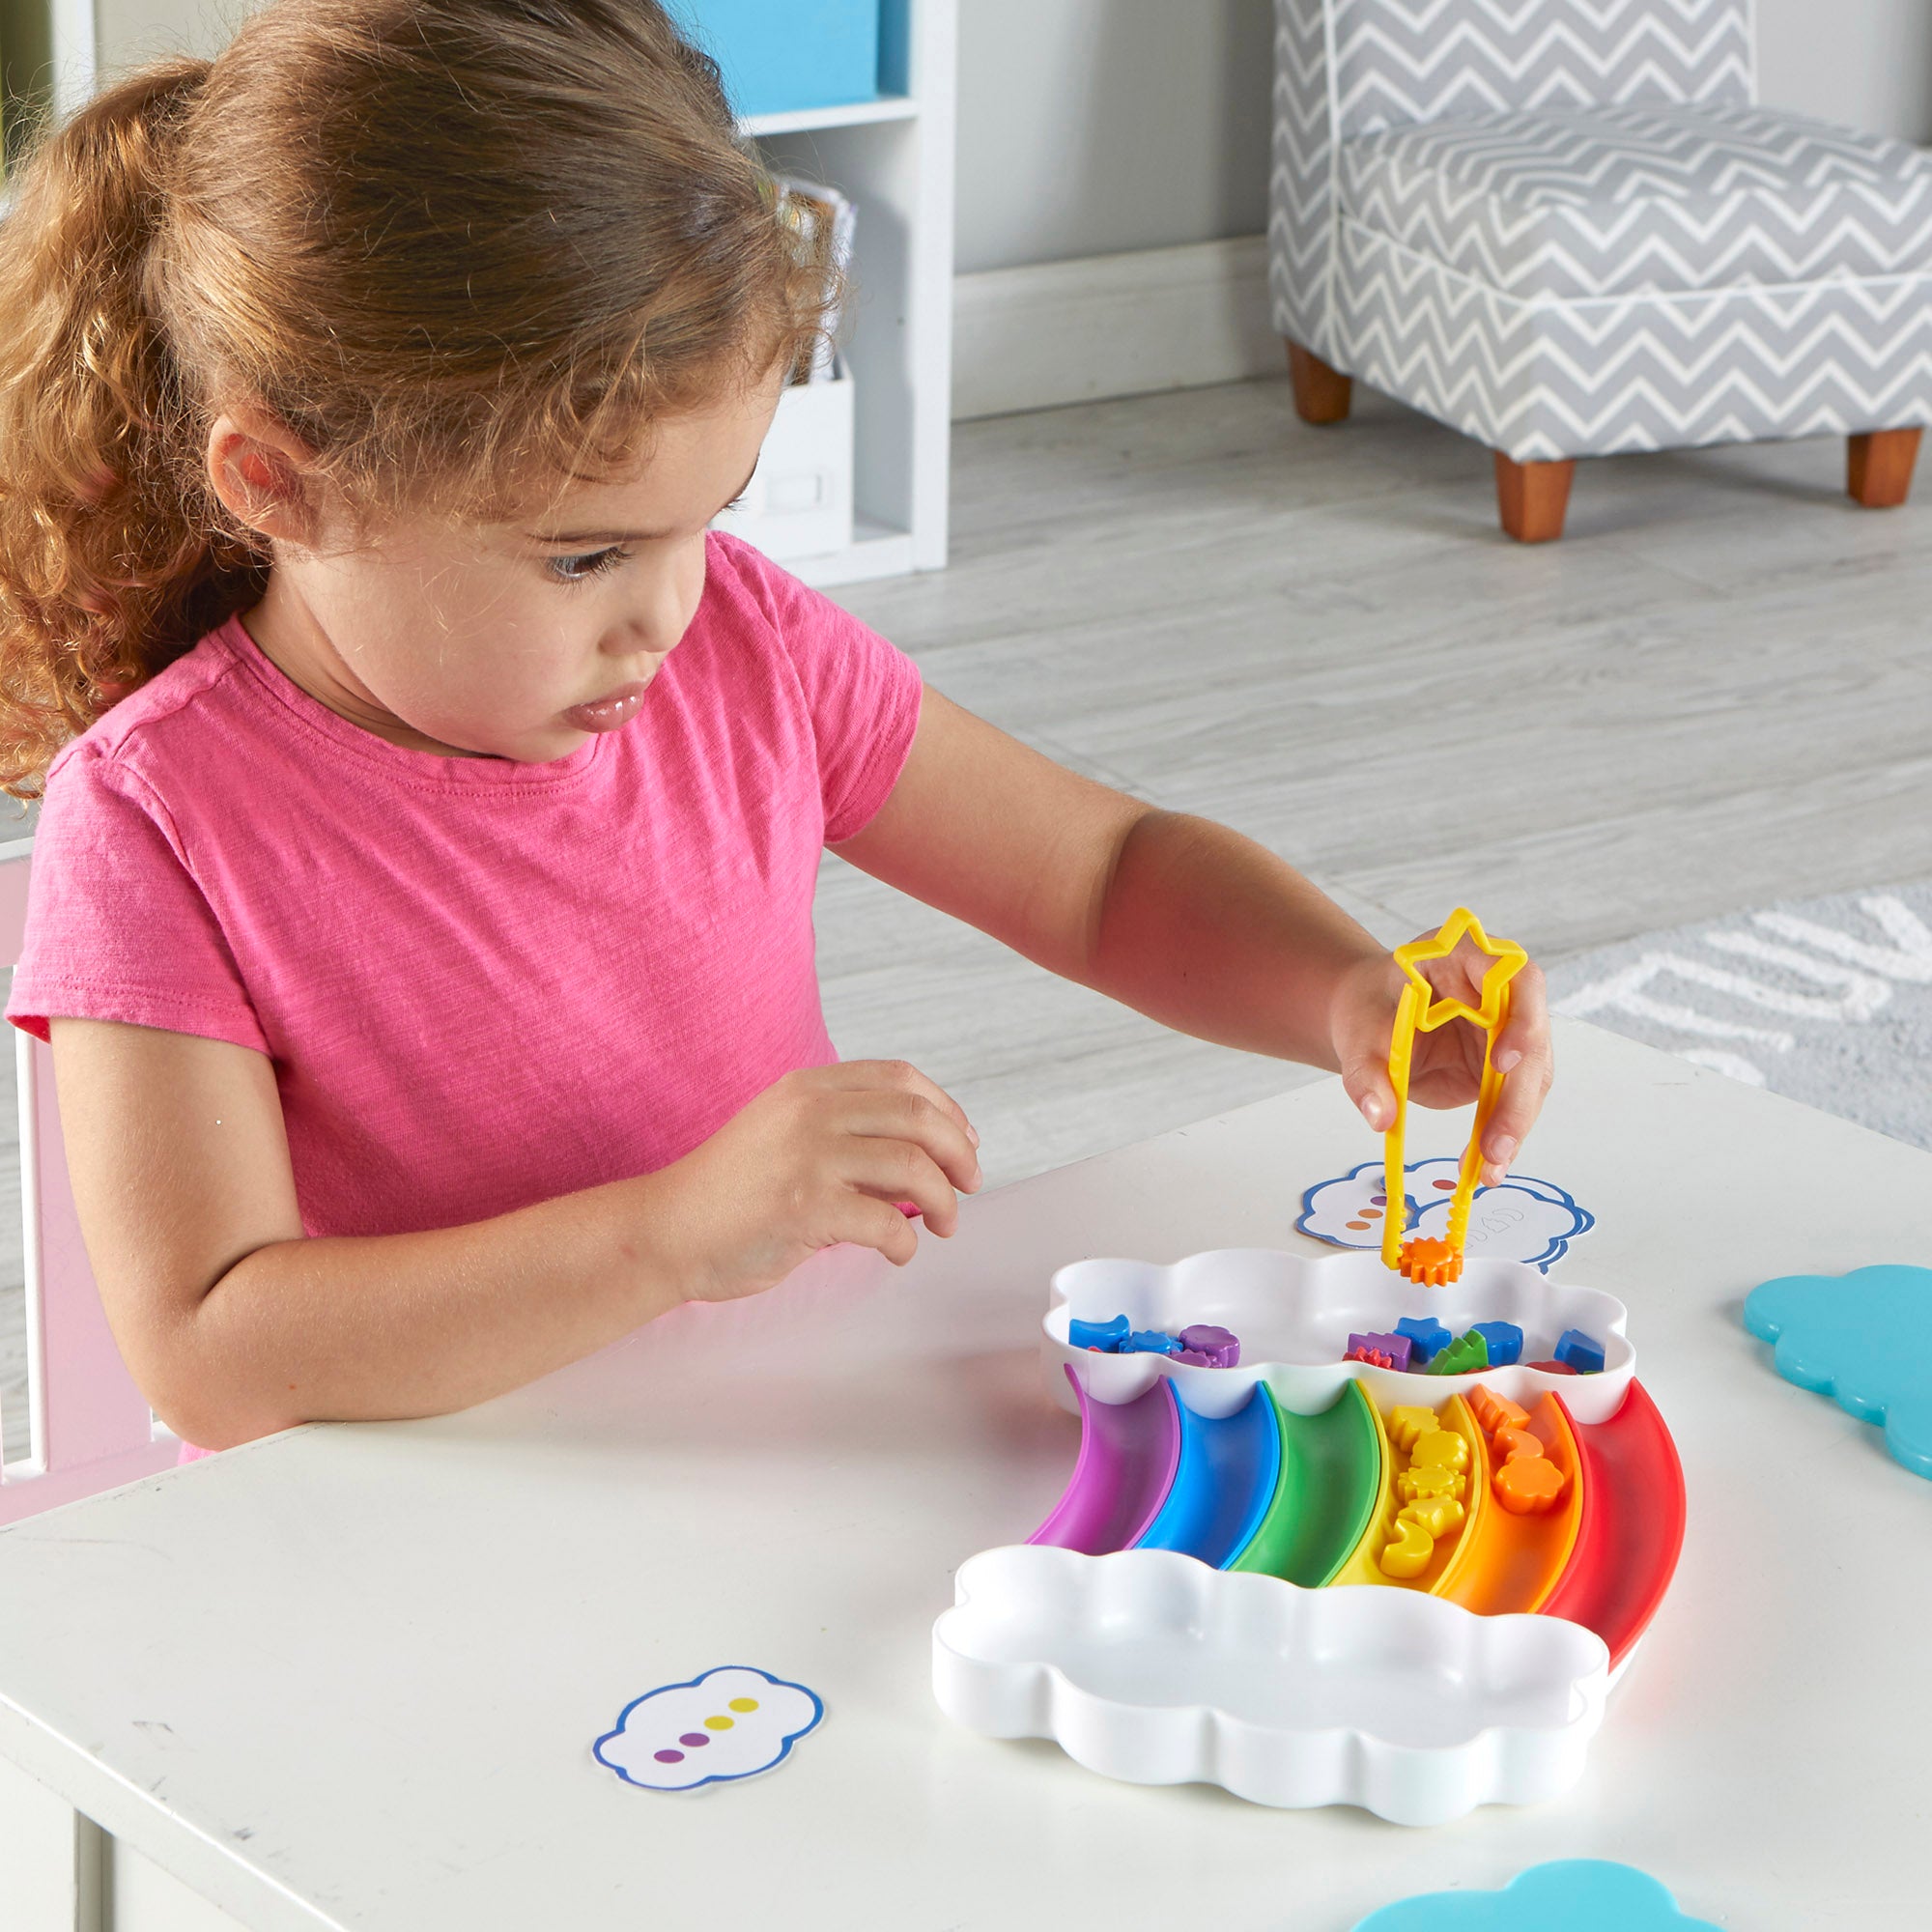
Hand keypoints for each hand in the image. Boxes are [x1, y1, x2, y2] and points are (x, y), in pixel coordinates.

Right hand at [650, 1060, 982, 1301]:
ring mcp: (807, 1157)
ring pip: (912, 1166)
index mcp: (808, 1088)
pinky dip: (906, 1241)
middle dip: (959, 1153)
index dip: (945, 1109)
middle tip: (971, 1185)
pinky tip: (898, 1252)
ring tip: (945, 1224)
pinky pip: (886, 1221)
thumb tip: (922, 1163)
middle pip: (917, 1117)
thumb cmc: (729, 1194)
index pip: (900, 1078)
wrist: (666, 1230)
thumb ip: (843, 1137)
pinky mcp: (805, 1208)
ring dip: (944, 1200)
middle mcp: (810, 1112)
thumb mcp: (784, 1136)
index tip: (964, 1141)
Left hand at [1329, 936, 1552, 1185]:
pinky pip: (1514, 1100)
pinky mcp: (1505, 1064)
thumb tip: (1379, 1117)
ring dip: (1515, 1124)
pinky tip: (1487, 1165)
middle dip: (1517, 1097)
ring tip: (1489, 1167)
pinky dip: (1503, 1133)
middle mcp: (1499, 990)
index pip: (1515, 977)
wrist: (1368, 1021)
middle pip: (1533, 1038)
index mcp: (1466, 956)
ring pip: (1531, 1076)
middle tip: (1495, 1145)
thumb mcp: (1357, 1037)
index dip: (1520, 1018)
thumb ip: (1367, 1074)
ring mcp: (1509, 1028)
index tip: (1502, 1060)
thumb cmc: (1367, 1011)